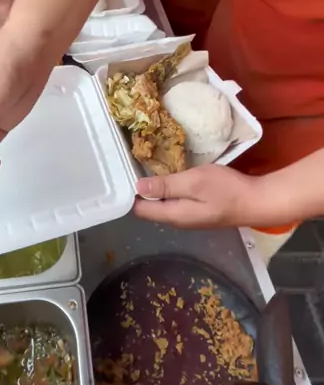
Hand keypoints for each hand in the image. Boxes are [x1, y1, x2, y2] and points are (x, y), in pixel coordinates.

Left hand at [134, 164, 261, 228]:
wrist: (258, 202)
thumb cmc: (226, 190)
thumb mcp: (194, 182)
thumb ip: (166, 186)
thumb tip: (137, 188)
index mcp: (174, 215)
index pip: (141, 210)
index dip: (132, 193)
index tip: (126, 172)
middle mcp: (178, 220)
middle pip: (151, 208)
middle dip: (142, 190)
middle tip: (136, 164)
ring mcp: (190, 217)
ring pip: (164, 204)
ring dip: (157, 189)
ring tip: (150, 166)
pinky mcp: (199, 211)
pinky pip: (176, 202)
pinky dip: (170, 190)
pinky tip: (173, 175)